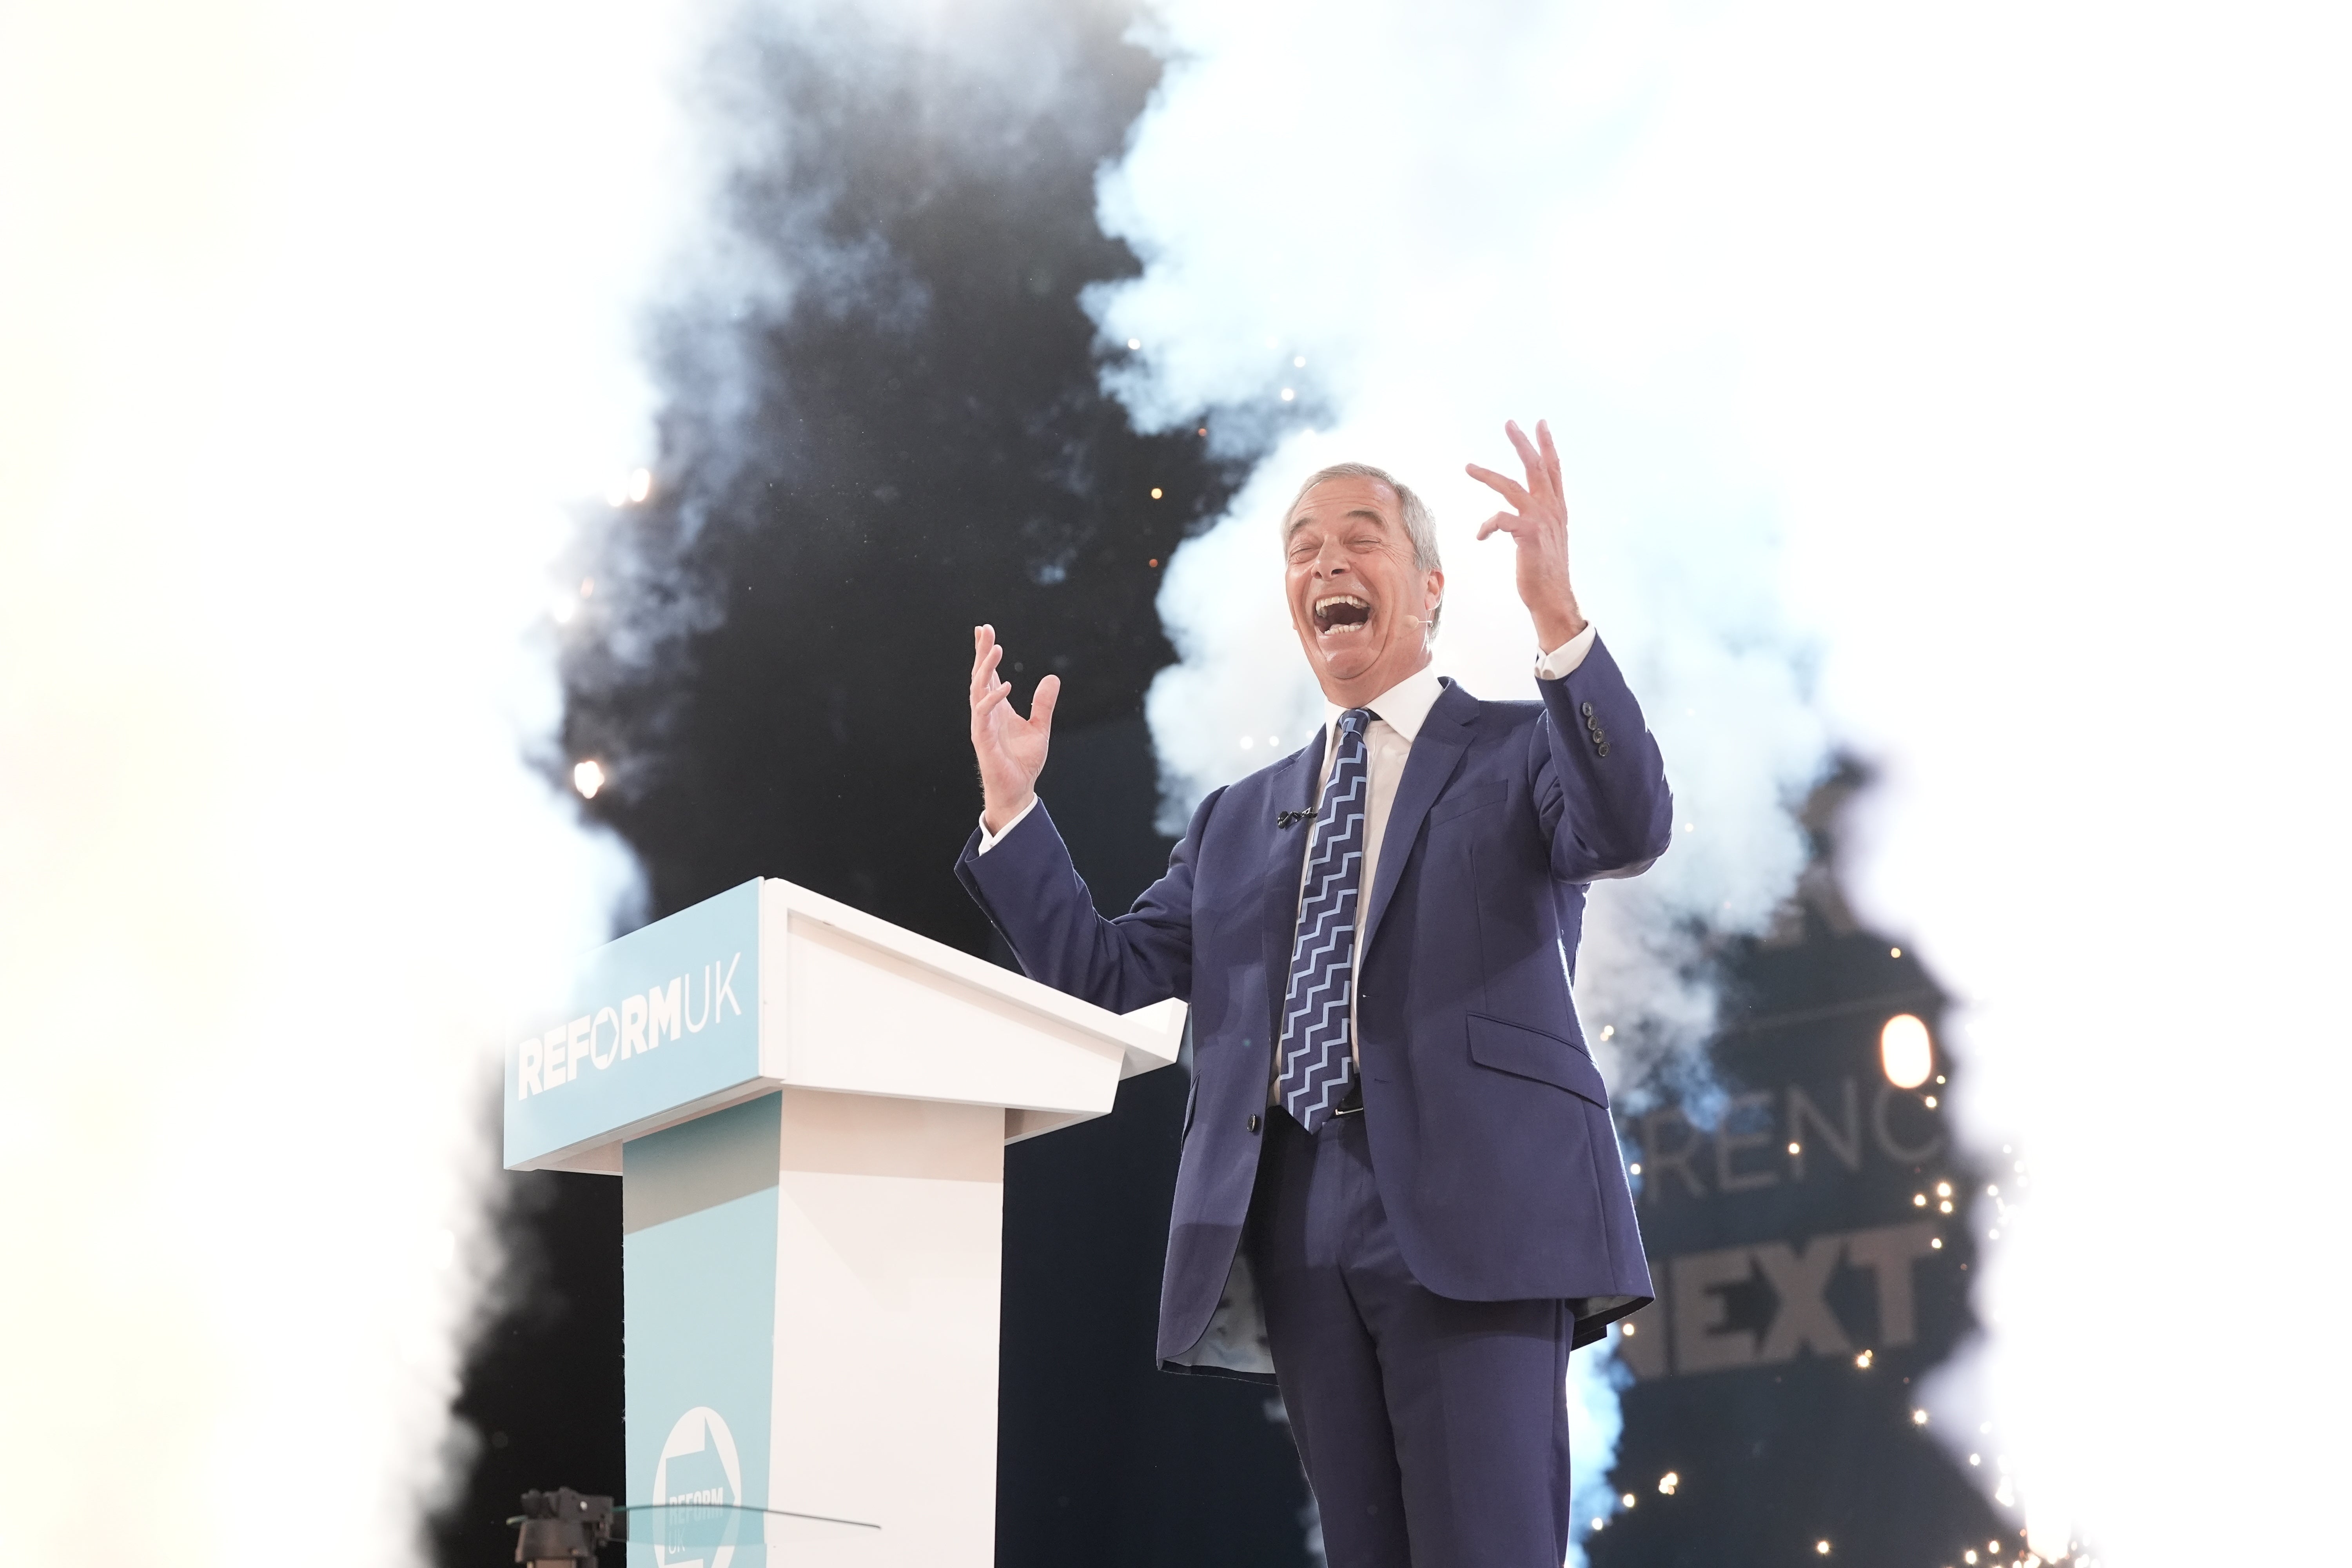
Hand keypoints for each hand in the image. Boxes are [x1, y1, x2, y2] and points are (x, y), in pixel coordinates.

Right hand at [969, 624, 1058, 833]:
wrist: (1018, 788)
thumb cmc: (1023, 761)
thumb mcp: (1039, 727)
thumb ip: (1043, 704)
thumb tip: (1052, 678)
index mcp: (997, 708)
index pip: (988, 674)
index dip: (985, 653)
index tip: (984, 630)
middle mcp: (986, 712)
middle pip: (980, 675)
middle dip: (982, 653)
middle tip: (985, 630)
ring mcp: (982, 724)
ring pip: (978, 690)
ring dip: (985, 669)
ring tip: (996, 649)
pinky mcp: (983, 738)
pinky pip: (983, 714)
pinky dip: (992, 699)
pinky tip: (1003, 685)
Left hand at [1467, 418, 1587, 651]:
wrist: (1552, 597)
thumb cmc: (1545, 571)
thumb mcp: (1547, 538)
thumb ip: (1539, 519)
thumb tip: (1523, 515)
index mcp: (1557, 509)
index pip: (1554, 470)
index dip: (1547, 446)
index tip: (1540, 424)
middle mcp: (1552, 510)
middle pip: (1536, 468)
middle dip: (1522, 443)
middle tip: (1509, 423)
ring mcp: (1542, 520)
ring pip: (1511, 487)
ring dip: (1487, 475)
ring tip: (1468, 466)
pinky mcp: (1529, 534)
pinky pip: (1500, 519)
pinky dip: (1487, 525)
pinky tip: (1480, 535)